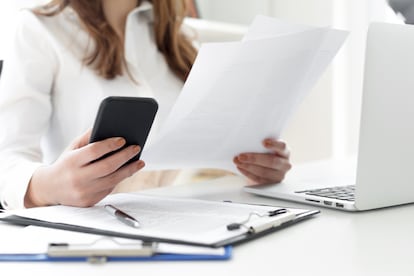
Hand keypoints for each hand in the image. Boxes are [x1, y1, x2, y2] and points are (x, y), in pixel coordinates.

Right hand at [24, 129, 144, 207]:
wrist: (49, 189)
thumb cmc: (65, 164)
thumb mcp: (72, 148)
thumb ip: (89, 137)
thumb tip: (107, 125)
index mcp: (71, 162)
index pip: (94, 151)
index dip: (110, 145)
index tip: (123, 139)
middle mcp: (77, 178)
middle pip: (107, 166)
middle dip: (125, 156)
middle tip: (136, 148)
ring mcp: (83, 192)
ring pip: (112, 180)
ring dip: (129, 170)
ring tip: (139, 162)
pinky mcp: (89, 201)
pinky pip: (109, 189)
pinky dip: (120, 179)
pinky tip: (128, 171)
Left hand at [233, 138, 290, 184]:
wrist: (263, 167)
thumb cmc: (264, 153)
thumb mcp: (264, 147)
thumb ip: (259, 144)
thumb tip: (245, 141)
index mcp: (284, 152)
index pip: (282, 146)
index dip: (274, 144)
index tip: (264, 142)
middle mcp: (284, 164)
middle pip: (272, 161)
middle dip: (254, 158)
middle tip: (241, 156)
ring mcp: (279, 175)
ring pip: (264, 172)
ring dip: (248, 167)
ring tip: (238, 162)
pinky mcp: (271, 183)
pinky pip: (259, 179)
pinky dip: (248, 173)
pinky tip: (241, 168)